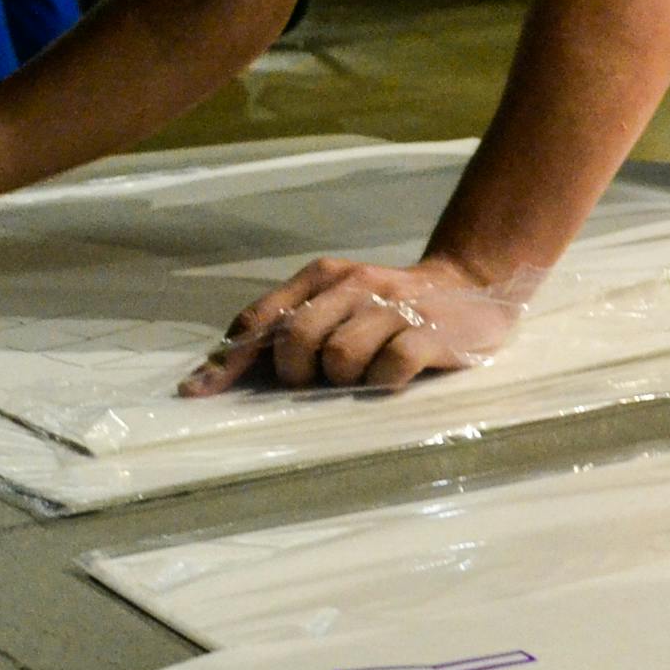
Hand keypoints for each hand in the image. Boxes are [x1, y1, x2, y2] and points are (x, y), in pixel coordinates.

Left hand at [182, 252, 529, 394]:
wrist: (471, 285)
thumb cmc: (389, 307)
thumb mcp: (338, 302)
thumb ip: (288, 328)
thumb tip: (217, 376)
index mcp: (322, 276)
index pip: (261, 318)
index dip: (228, 360)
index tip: (198, 393)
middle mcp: (354, 284)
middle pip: (296, 339)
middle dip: (297, 372)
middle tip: (318, 380)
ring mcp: (394, 306)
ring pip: (340, 356)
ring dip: (344, 379)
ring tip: (364, 374)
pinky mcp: (430, 331)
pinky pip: (388, 368)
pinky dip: (382, 384)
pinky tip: (393, 379)